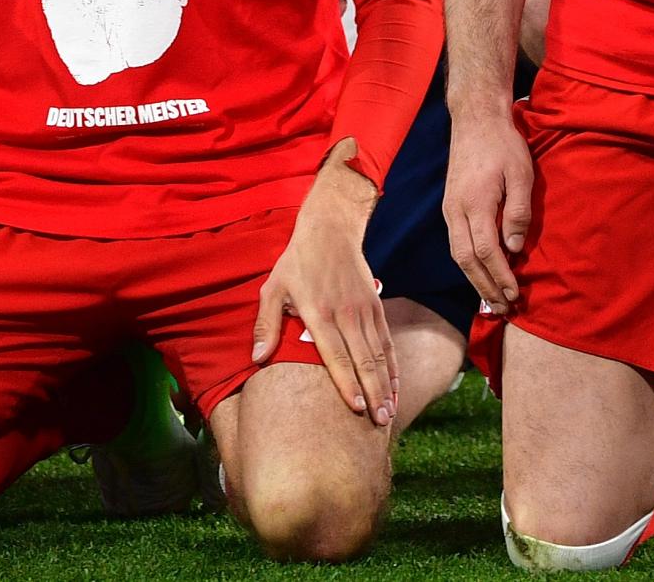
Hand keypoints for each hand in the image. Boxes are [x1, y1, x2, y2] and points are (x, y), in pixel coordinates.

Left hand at [252, 158, 392, 424]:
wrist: (330, 230)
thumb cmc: (296, 263)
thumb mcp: (273, 288)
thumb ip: (266, 324)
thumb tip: (257, 358)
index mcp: (318, 313)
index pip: (335, 354)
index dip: (346, 382)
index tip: (355, 408)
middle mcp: (346, 314)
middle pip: (364, 360)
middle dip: (373, 394)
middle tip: (379, 423)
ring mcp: (364, 311)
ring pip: (379, 354)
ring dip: (386, 386)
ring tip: (388, 414)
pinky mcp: (376, 307)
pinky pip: (387, 342)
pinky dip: (393, 367)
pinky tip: (396, 387)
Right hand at [442, 103, 533, 309]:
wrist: (475, 120)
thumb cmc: (502, 145)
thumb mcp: (521, 174)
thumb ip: (518, 212)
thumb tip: (514, 249)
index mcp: (475, 203)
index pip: (486, 251)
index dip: (501, 276)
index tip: (516, 295)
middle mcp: (456, 211)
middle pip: (466, 260)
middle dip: (485, 287)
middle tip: (504, 308)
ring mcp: (450, 209)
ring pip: (457, 254)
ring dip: (475, 280)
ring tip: (494, 299)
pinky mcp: (450, 206)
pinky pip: (456, 243)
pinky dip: (469, 264)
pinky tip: (482, 273)